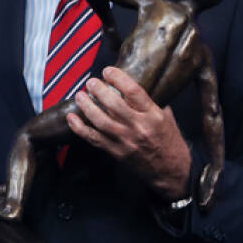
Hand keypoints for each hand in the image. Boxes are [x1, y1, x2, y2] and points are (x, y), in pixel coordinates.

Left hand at [68, 67, 190, 199]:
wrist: (171, 172)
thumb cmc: (169, 141)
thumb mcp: (166, 118)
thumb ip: (150, 102)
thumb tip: (132, 86)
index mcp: (154, 116)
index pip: (134, 92)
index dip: (118, 78)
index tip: (108, 70)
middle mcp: (139, 127)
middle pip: (114, 105)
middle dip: (99, 90)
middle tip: (91, 82)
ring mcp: (126, 141)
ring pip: (101, 121)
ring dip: (87, 107)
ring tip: (80, 95)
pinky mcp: (116, 152)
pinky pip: (93, 139)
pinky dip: (79, 128)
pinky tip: (71, 117)